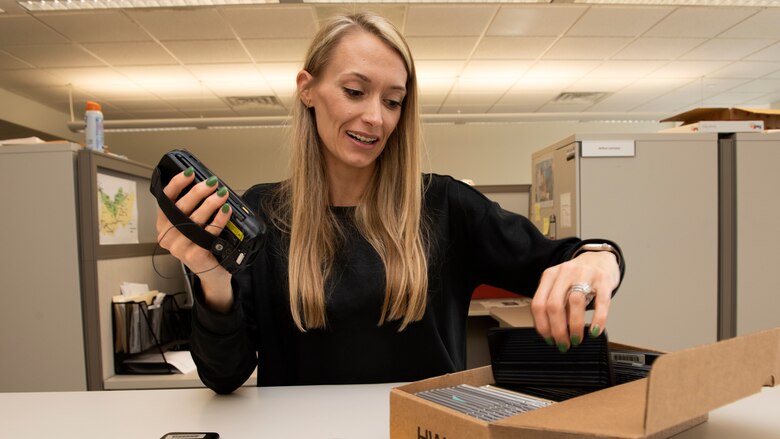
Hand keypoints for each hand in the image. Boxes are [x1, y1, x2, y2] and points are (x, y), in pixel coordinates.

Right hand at [155, 168, 233, 310]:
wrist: (213, 274)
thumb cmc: (204, 247)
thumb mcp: (193, 227)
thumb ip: (193, 209)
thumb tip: (206, 185)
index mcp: (164, 226)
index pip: (165, 200)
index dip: (176, 184)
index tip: (189, 172)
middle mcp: (168, 237)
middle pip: (181, 208)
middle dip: (198, 192)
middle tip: (213, 183)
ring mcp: (180, 248)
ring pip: (195, 220)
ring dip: (211, 204)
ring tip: (222, 194)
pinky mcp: (194, 256)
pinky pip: (208, 233)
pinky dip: (219, 220)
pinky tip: (226, 211)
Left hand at [530, 251, 619, 351]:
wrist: (600, 258)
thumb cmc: (578, 277)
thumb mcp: (560, 285)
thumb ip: (555, 304)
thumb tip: (553, 331)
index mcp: (550, 275)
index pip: (538, 303)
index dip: (542, 325)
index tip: (548, 338)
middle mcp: (565, 273)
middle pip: (554, 304)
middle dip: (557, 329)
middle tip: (563, 343)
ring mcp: (585, 275)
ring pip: (575, 302)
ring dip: (574, 326)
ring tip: (576, 339)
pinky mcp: (603, 280)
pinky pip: (601, 301)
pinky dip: (598, 319)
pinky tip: (595, 331)